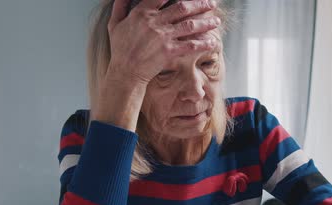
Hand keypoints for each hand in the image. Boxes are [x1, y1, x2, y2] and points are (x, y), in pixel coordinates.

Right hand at [106, 0, 220, 83]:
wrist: (125, 71)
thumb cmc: (120, 49)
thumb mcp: (115, 24)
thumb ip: (120, 6)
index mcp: (142, 12)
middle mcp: (154, 22)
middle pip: (182, 7)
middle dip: (200, 4)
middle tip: (211, 3)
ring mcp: (163, 36)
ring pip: (190, 25)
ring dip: (205, 22)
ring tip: (216, 21)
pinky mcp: (169, 51)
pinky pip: (190, 45)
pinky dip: (203, 43)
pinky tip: (213, 41)